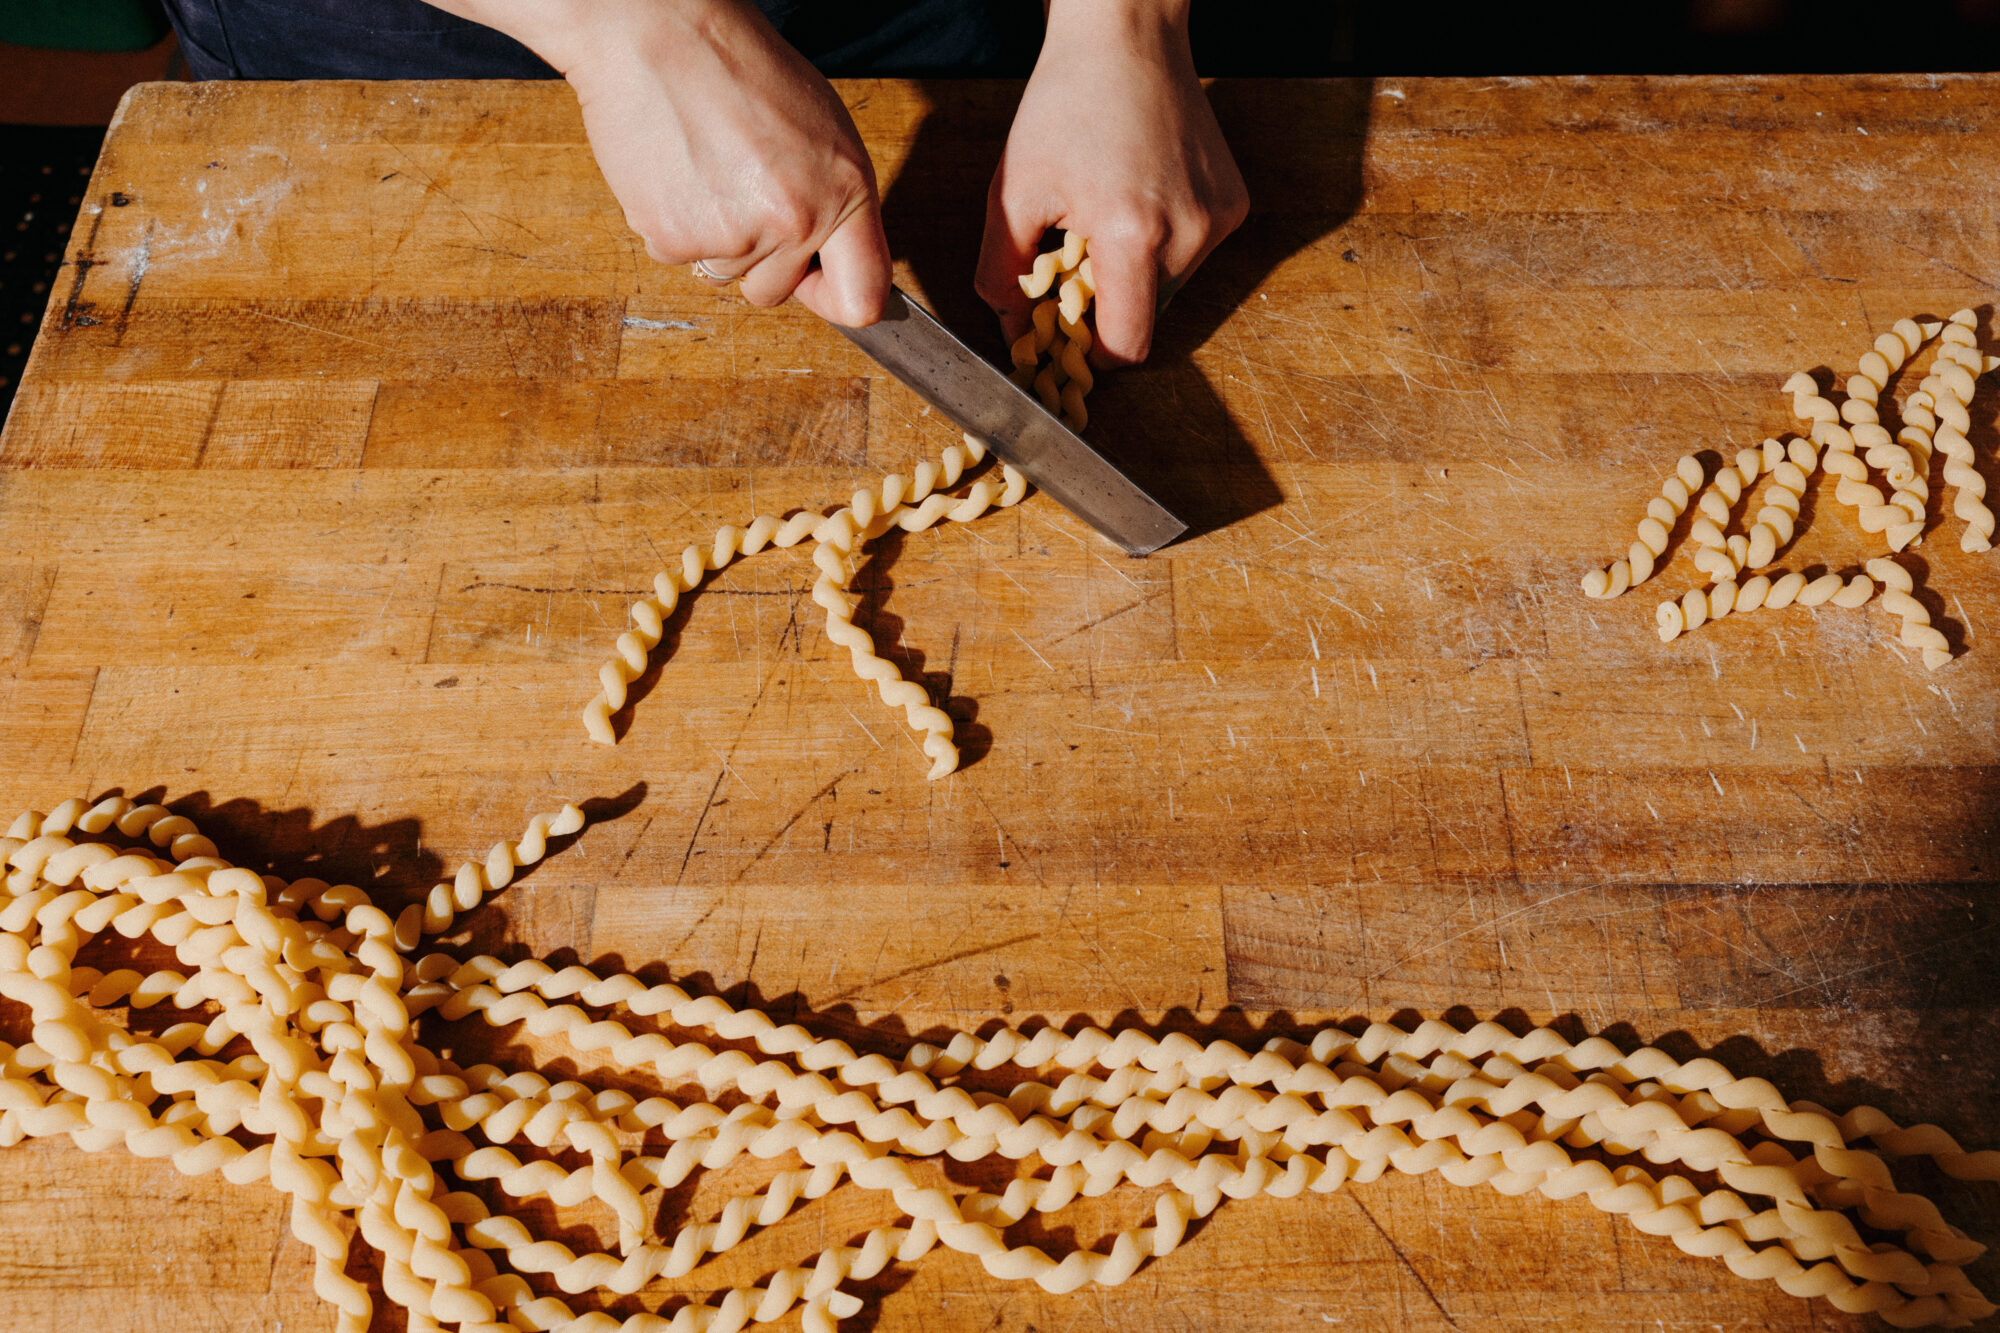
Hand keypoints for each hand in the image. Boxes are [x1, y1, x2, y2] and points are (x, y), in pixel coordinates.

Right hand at [426, 0, 890, 324]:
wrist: (655, 31)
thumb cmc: (737, 67)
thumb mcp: (822, 128)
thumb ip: (836, 201)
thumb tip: (833, 261)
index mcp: (843, 192)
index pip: (863, 298)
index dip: (837, 300)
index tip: (818, 286)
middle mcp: (794, 221)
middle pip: (777, 292)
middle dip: (760, 258)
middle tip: (739, 190)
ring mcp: (732, 236)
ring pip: (725, 274)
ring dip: (714, 235)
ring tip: (705, 166)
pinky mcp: (673, 239)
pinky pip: (679, 258)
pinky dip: (674, 223)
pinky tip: (676, 171)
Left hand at [975, 0, 1246, 366]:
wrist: (1126, 36)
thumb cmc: (1066, 103)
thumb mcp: (1012, 192)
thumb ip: (1001, 273)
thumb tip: (1011, 331)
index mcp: (1132, 236)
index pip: (1127, 346)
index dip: (1094, 354)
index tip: (1069, 339)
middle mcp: (1188, 233)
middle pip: (1146, 318)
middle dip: (1107, 305)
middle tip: (1073, 263)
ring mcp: (1218, 219)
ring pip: (1171, 287)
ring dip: (1135, 273)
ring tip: (1105, 218)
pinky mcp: (1234, 204)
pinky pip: (1192, 253)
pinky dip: (1163, 244)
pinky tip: (1138, 197)